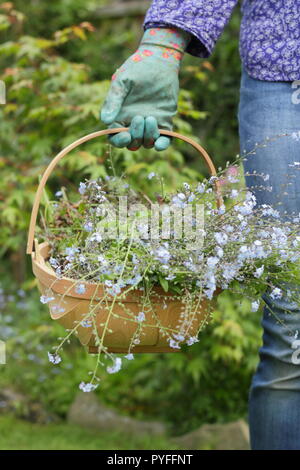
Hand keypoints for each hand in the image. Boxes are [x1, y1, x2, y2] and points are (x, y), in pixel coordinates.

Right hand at [100, 27, 190, 150]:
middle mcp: (133, 124)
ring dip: (148, 137)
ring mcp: (149, 125)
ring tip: (150, 118)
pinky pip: (163, 140)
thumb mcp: (122, 82)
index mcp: (119, 117)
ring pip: (146, 143)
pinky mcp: (164, 122)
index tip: (125, 135)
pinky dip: (162, 145)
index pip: (115, 137)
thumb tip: (105, 120)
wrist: (159, 60)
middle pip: (131, 143)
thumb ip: (113, 100)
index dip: (119, 141)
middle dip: (135, 136)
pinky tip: (160, 144)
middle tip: (139, 118)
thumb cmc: (136, 69)